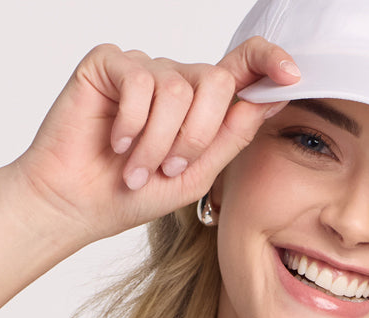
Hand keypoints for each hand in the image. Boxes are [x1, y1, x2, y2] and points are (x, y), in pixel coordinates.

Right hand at [14, 39, 300, 244]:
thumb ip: (230, 138)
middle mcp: (174, 81)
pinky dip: (132, 123)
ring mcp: (143, 69)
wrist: (76, 205)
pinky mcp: (109, 64)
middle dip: (197, 135)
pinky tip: (116, 143)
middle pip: (214, 81)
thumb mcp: (194, 176)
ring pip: (176, 88)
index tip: (291, 76)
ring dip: (158, 141)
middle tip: (169, 169)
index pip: (242, 68)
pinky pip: (139, 81)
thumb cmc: (131, 195)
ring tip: (137, 169)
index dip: (269, 62)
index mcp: (200, 107)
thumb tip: (270, 102)